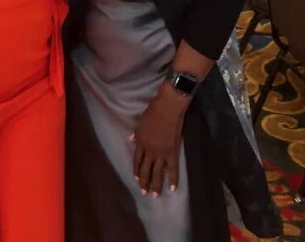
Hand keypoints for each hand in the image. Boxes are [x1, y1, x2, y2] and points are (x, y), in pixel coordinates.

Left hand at [132, 83, 186, 197]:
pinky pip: (172, 169)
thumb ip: (137, 133)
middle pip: (145, 169)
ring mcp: (160, 153)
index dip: (136, 170)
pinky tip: (172, 188)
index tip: (137, 179)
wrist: (167, 108)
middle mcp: (149, 150)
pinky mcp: (172, 152)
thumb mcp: (141, 121)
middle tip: (144, 192)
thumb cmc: (153, 111)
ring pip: (157, 173)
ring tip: (155, 196)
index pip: (137, 160)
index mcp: (140, 142)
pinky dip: (172, 179)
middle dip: (144, 181)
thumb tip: (131, 139)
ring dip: (155, 185)